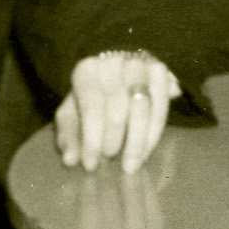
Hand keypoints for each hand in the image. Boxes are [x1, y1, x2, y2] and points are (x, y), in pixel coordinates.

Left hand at [56, 50, 178, 173]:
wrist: (115, 69)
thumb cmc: (89, 98)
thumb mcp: (72, 113)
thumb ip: (68, 136)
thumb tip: (70, 160)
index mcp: (87, 71)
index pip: (91, 107)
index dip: (91, 139)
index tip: (90, 165)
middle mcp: (114, 62)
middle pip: (119, 108)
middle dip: (114, 140)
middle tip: (110, 160)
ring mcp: (140, 64)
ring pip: (143, 107)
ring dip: (137, 141)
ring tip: (130, 165)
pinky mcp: (160, 71)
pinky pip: (161, 107)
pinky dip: (153, 134)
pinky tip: (145, 153)